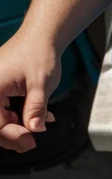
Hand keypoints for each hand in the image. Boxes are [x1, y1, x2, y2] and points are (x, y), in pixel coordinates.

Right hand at [0, 29, 60, 152]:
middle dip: (13, 134)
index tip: (29, 142)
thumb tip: (34, 129)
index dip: (12, 135)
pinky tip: (35, 116)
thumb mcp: (41, 83)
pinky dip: (18, 115)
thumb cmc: (39, 52)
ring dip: (17, 125)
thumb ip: (36, 108)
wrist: (41, 35)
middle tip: (30, 142)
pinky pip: (3, 108)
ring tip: (38, 123)